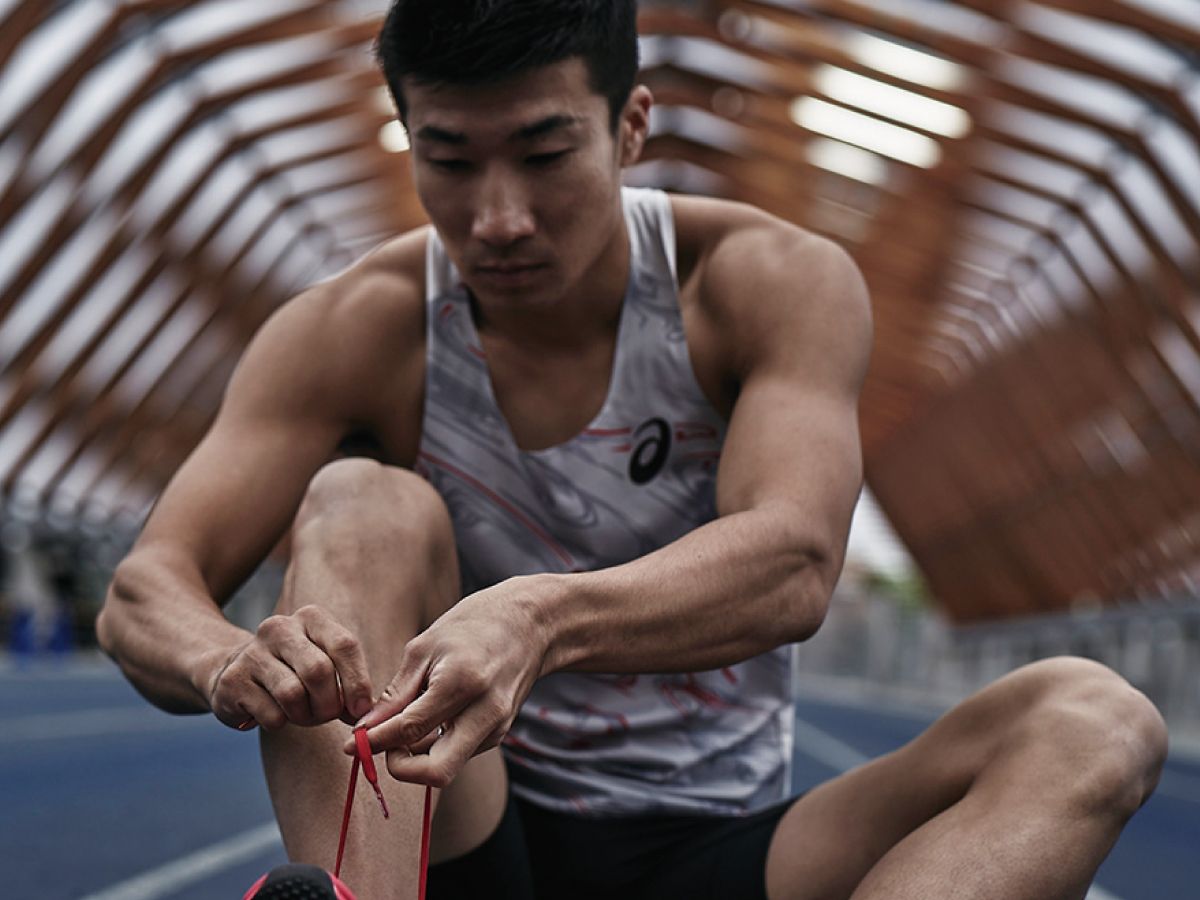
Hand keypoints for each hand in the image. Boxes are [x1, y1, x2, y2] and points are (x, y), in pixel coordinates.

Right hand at [205, 605, 373, 730]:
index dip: (358, 681)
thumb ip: (349, 684)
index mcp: (311, 618)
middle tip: (328, 715)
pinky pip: (271, 714)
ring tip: (302, 714)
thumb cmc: (294, 673)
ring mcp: (252, 652)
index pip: (344, 645)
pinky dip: (280, 723)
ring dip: (304, 716)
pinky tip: (274, 714)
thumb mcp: (325, 666)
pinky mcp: (232, 680)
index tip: (361, 710)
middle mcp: (280, 628)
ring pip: (292, 694)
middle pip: (318, 671)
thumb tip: (367, 713)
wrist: (237, 675)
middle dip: (329, 704)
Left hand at [352, 580, 549, 786]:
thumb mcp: (425, 647)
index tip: (351, 744)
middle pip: (436, 772)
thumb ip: (396, 694)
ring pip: (446, 766)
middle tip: (383, 747)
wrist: (530, 624)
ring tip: (405, 722)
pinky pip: (459, 752)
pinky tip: (432, 717)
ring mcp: (497, 727)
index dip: (374, 742)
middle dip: (400, 768)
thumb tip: (363, 730)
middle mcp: (485, 712)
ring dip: (417, 756)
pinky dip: (436, 745)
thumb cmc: (473, 626)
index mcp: (461, 682)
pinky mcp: (500, 733)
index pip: (409, 730)